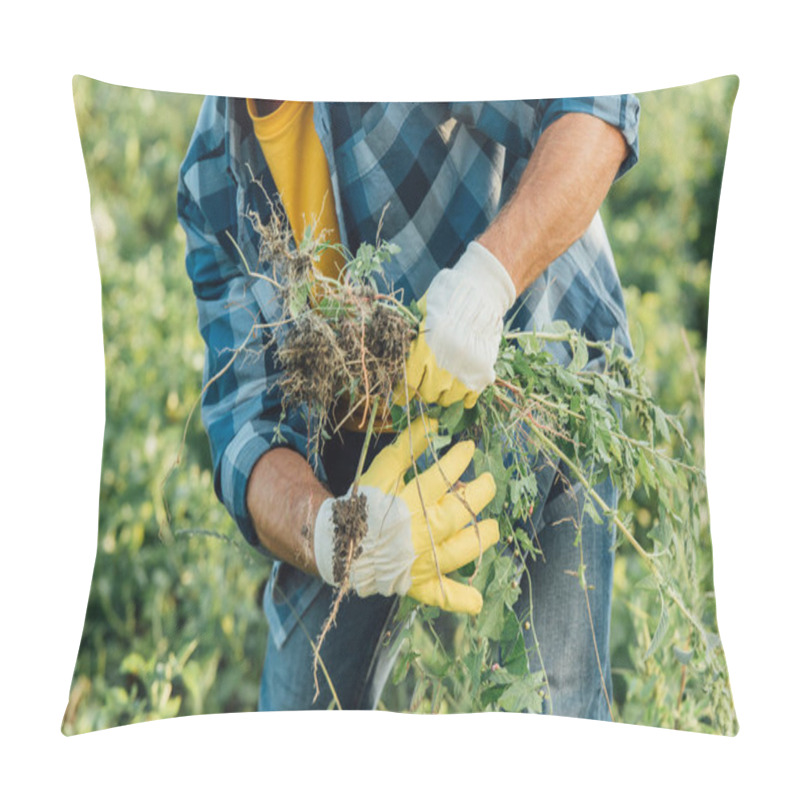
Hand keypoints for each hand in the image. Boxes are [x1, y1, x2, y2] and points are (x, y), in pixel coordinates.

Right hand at [313, 416, 498, 613]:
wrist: (339, 543)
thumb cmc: (362, 505)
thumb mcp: (381, 471)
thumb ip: (407, 447)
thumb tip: (432, 422)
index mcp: (408, 503)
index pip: (442, 477)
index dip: (459, 460)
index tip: (469, 449)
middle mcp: (419, 533)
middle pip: (460, 513)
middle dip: (480, 493)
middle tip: (488, 483)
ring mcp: (421, 561)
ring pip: (461, 550)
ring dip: (481, 538)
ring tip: (493, 527)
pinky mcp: (418, 583)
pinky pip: (442, 594)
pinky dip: (460, 599)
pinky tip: (478, 601)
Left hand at [394, 241, 515, 408]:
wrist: (481, 294)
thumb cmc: (446, 299)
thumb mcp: (421, 315)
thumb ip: (411, 338)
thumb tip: (396, 357)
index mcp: (424, 350)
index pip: (407, 384)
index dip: (402, 394)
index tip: (400, 396)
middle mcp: (443, 366)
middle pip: (426, 395)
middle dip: (422, 391)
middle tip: (423, 384)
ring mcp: (464, 372)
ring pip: (447, 400)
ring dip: (441, 394)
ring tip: (441, 384)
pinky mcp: (483, 373)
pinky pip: (469, 398)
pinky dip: (463, 397)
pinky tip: (459, 388)